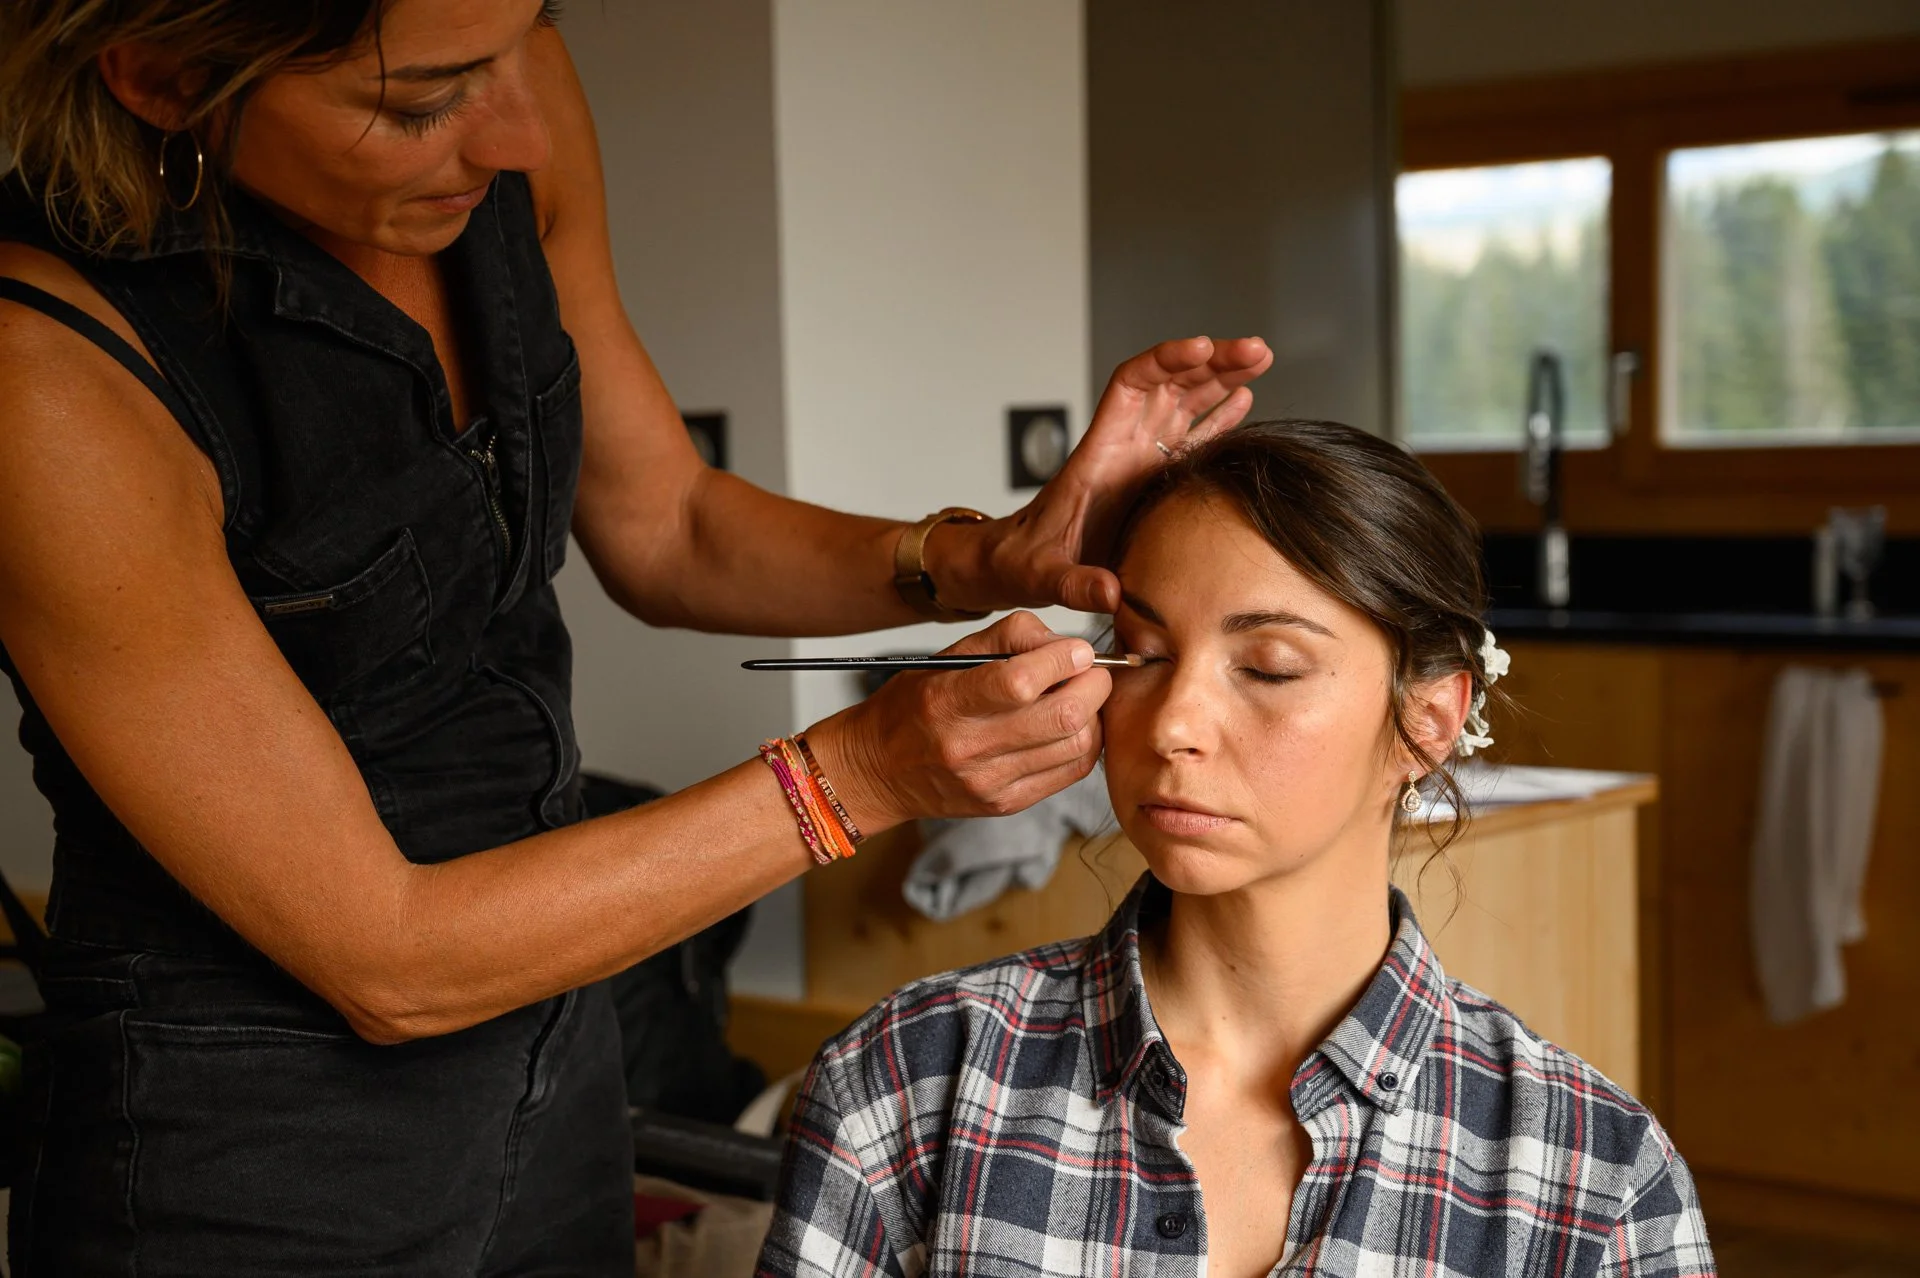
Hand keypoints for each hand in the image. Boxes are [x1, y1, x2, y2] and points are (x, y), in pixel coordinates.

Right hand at [803, 611, 1110, 833]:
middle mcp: (966, 746)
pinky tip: (1069, 727)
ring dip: (1092, 715)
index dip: (1062, 660)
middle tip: (1091, 671)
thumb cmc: (914, 704)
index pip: (1019, 682)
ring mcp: (989, 782)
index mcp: (945, 701)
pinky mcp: (1006, 804)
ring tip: (1078, 697)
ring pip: (1075, 745)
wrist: (878, 770)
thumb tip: (1064, 644)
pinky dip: (1083, 743)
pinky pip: (1070, 772)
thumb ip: (1007, 637)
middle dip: (1093, 685)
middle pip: (1062, 716)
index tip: (1078, 649)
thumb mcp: (946, 656)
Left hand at [936, 336, 1272, 615]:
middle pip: (1169, 384)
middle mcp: (1123, 448)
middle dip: (1211, 361)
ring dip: (1220, 378)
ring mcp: (1140, 461)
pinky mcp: (1152, 480)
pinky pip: (1189, 438)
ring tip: (1259, 358)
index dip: (1166, 362)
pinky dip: (1216, 417)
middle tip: (1255, 349)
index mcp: (1098, 454)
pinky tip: (1243, 400)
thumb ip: (1075, 584)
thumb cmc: (1021, 564)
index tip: (1201, 349)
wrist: (1014, 568)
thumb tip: (1111, 594)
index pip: (1130, 385)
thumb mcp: (1043, 576)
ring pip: (1183, 403)